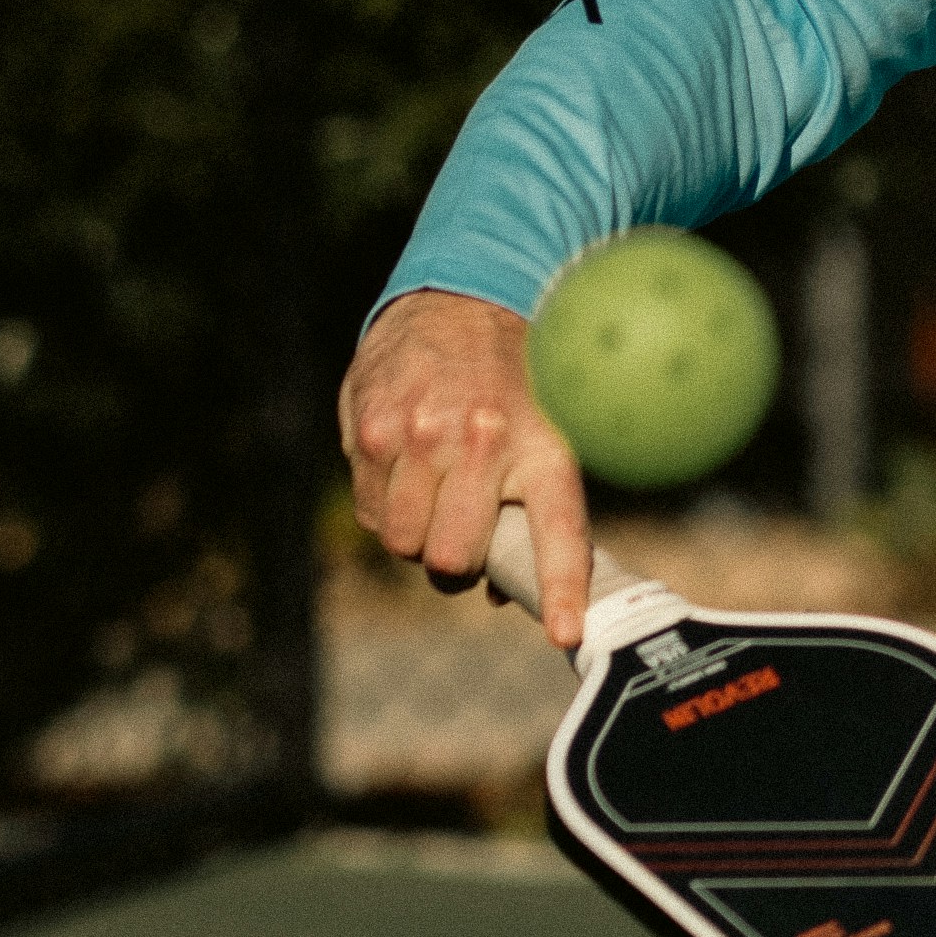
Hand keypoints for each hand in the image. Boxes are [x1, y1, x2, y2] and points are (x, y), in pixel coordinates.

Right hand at [338, 287, 595, 650]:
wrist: (458, 302)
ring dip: (415, 536)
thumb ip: (532, 508)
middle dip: (454, 564)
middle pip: (452, 558)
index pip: (558, 530)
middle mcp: (482, 440)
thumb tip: (502, 593)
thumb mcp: (546, 431)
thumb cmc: (514, 384)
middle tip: (463, 537)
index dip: (561, 590)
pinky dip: (383, 506)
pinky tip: (403, 468)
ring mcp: (420, 435)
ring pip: (402, 542)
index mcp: (543, 444)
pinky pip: (368, 511)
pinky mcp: (370, 429)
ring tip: (433, 495)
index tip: (567, 634)